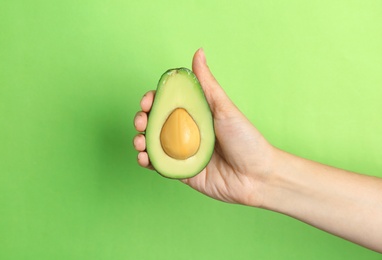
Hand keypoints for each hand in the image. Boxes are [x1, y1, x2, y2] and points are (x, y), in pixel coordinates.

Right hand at [133, 49, 274, 206]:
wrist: (256, 176)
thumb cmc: (245, 139)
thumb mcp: (224, 107)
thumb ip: (206, 83)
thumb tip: (198, 52)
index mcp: (194, 115)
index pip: (166, 103)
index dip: (152, 100)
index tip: (147, 101)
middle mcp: (185, 132)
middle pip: (155, 123)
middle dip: (141, 120)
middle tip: (141, 121)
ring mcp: (182, 153)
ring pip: (152, 144)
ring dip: (140, 140)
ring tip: (139, 142)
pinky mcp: (181, 171)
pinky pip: (159, 165)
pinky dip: (146, 161)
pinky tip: (143, 157)